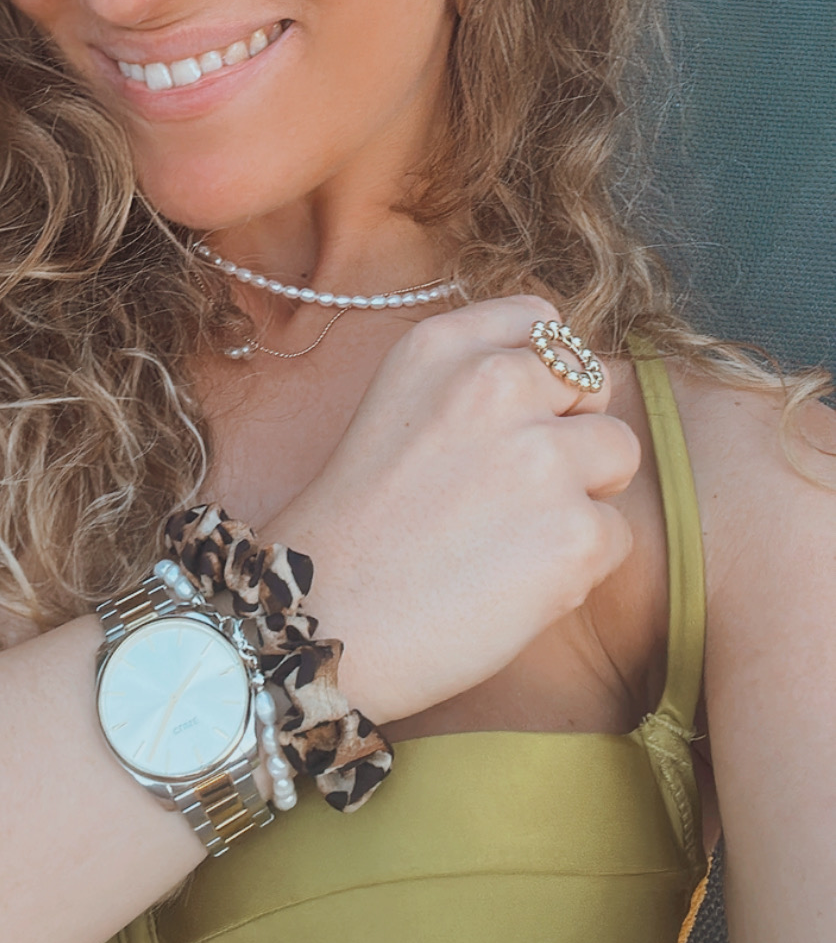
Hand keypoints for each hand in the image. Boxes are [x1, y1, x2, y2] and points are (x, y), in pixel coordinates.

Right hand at [266, 295, 638, 727]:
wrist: (323, 622)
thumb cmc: (358, 531)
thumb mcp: (397, 408)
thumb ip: (472, 381)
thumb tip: (561, 391)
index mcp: (444, 346)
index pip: (542, 320)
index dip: (541, 376)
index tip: (511, 423)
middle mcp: (496, 383)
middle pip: (592, 384)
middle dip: (568, 433)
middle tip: (508, 492)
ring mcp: (541, 455)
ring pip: (619, 451)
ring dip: (584, 494)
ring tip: (514, 536)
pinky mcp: (575, 532)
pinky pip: (617, 534)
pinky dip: (580, 565)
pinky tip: (513, 582)